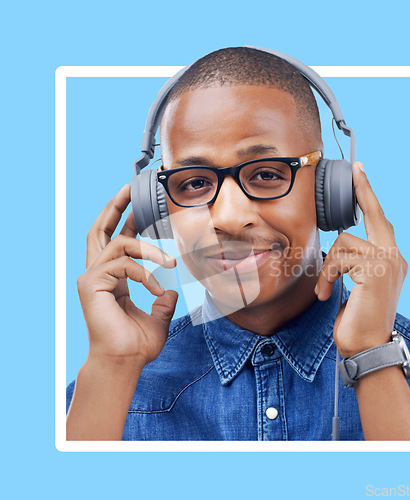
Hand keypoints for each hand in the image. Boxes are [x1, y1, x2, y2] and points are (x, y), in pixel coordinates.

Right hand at [77, 184, 177, 367]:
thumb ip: (163, 302)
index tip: (138, 204)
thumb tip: (171, 292)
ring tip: (171, 263)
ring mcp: (91, 277)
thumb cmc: (137, 344)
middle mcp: (97, 274)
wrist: (124, 363)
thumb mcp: (157, 318)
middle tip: (130, 187)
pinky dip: (145, 274)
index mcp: (111, 279)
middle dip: (115, 206)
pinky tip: (157, 289)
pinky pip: (124, 265)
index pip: (116, 242)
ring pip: (121, 245)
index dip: (125, 220)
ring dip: (150, 250)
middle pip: (101, 229)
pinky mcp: (91, 284)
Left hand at [315, 162, 407, 358]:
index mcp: (391, 260)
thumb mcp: (357, 286)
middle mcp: (395, 257)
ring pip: (344, 243)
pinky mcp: (377, 269)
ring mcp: (389, 261)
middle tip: (357, 169)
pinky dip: (327, 275)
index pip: (380, 223)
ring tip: (324, 289)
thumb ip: (354, 263)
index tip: (361, 175)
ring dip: (328, 267)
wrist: (366, 347)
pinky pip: (339, 257)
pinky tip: (325, 293)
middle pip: (376, 216)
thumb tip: (339, 246)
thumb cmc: (357, 319)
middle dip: (365, 191)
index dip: (369, 198)